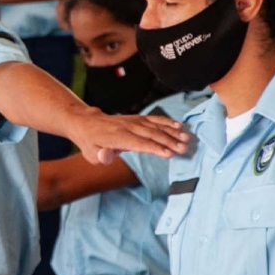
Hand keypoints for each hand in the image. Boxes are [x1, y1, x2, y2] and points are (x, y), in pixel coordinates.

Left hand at [67, 107, 191, 164]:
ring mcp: (133, 120)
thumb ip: (100, 156)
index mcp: (117, 137)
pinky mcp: (137, 118)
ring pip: (156, 126)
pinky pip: (154, 119)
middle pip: (151, 134)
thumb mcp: (90, 153)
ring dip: (172, 132)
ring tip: (187, 138)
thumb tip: (106, 157)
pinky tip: (180, 126)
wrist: (87, 123)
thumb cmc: (90, 143)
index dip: (154, 148)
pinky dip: (167, 122)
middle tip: (185, 149)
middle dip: (169, 141)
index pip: (139, 143)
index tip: (170, 154)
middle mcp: (127, 127)